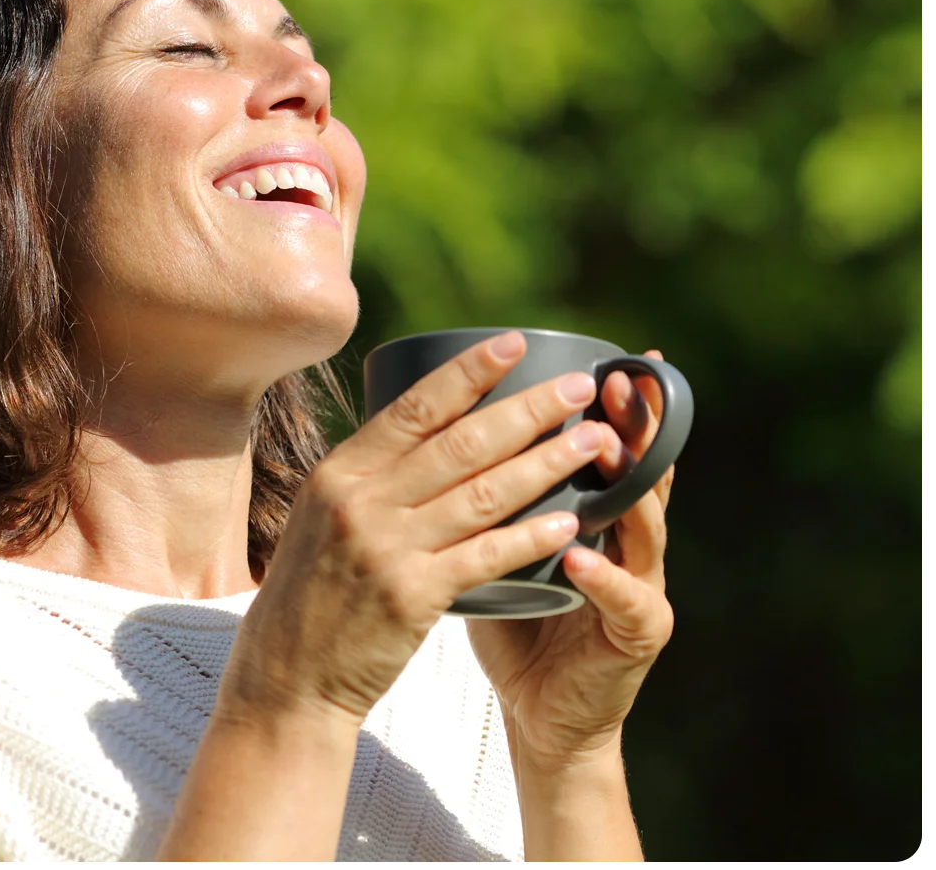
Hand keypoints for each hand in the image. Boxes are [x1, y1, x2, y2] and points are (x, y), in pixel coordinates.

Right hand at [218, 332, 624, 729]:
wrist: (286, 673)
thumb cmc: (312, 590)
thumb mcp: (322, 514)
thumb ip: (370, 475)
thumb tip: (423, 425)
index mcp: (341, 471)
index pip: (415, 406)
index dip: (469, 372)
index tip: (515, 343)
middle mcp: (361, 499)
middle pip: (460, 442)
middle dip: (528, 409)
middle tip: (580, 388)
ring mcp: (387, 547)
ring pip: (483, 493)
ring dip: (547, 464)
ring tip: (595, 444)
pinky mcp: (412, 596)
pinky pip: (485, 556)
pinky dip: (530, 536)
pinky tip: (569, 521)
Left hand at [467, 350, 676, 768]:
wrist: (541, 714)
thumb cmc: (515, 622)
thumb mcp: (498, 544)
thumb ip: (484, 495)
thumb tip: (426, 433)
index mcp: (599, 517)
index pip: (615, 451)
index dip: (617, 407)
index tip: (609, 358)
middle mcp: (630, 544)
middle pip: (641, 473)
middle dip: (632, 424)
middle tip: (617, 382)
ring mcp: (640, 587)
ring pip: (645, 526)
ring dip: (627, 485)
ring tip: (608, 448)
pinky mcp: (636, 636)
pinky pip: (625, 600)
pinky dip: (603, 576)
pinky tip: (581, 556)